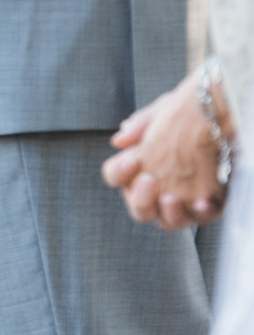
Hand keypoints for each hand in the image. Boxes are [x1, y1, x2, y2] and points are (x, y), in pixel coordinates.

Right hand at [102, 75, 229, 226]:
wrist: (218, 118)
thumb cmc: (184, 116)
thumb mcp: (162, 112)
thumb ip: (140, 124)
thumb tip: (119, 140)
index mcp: (138, 169)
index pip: (115, 177)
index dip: (119, 172)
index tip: (132, 159)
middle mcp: (156, 191)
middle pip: (139, 209)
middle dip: (141, 199)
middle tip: (149, 180)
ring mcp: (181, 202)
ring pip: (167, 222)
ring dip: (168, 213)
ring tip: (172, 198)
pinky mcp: (207, 206)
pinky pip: (202, 218)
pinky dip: (200, 213)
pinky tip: (202, 201)